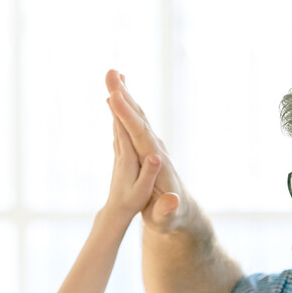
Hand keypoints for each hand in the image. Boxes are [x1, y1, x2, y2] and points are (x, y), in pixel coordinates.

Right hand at [105, 70, 187, 232]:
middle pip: (139, 118)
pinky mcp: (147, 147)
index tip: (114, 97)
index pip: (140, 136)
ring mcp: (152, 146)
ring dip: (125, 95)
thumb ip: (168, 211)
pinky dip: (125, 107)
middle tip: (110, 72)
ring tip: (113, 74)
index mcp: (158, 164)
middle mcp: (156, 150)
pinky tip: (116, 95)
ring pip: (137, 117)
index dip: (127, 116)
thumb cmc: (171, 218)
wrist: (181, 213)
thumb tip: (172, 200)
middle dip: (124, 96)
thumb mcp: (167, 220)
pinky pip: (134, 123)